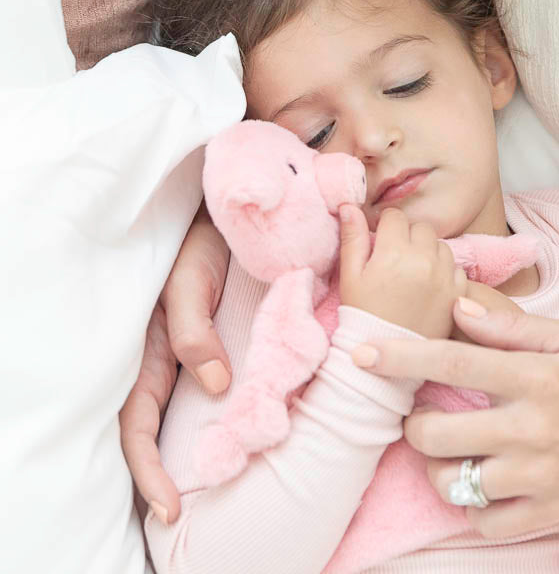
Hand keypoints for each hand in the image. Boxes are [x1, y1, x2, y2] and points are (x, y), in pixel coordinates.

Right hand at [119, 206, 231, 523]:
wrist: (232, 217)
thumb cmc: (200, 246)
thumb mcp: (189, 284)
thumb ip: (194, 333)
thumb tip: (217, 386)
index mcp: (150, 353)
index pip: (136, 426)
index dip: (148, 469)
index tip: (170, 506)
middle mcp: (168, 362)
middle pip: (156, 431)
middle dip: (166, 476)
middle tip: (187, 514)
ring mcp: (193, 357)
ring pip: (185, 416)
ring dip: (196, 450)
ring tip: (221, 483)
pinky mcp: (221, 346)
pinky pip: (218, 389)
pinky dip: (227, 416)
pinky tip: (248, 431)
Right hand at [339, 205, 467, 338]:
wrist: (384, 361)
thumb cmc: (363, 315)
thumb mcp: (350, 276)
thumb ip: (352, 238)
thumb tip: (349, 205)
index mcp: (394, 252)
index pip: (395, 216)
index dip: (385, 228)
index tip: (380, 244)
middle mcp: (424, 259)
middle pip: (420, 227)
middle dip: (408, 237)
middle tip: (395, 260)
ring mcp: (444, 276)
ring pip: (440, 244)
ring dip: (428, 252)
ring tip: (412, 274)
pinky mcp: (458, 293)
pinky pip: (456, 267)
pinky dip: (444, 271)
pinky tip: (428, 287)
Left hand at [351, 300, 558, 537]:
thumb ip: (513, 328)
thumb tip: (460, 309)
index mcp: (537, 377)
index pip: (454, 363)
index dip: (402, 356)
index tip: (361, 352)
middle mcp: (533, 428)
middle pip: (440, 433)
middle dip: (415, 423)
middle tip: (423, 415)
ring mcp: (542, 476)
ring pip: (457, 483)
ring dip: (439, 466)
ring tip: (448, 451)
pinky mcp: (553, 510)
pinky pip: (489, 522)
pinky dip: (473, 506)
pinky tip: (481, 484)